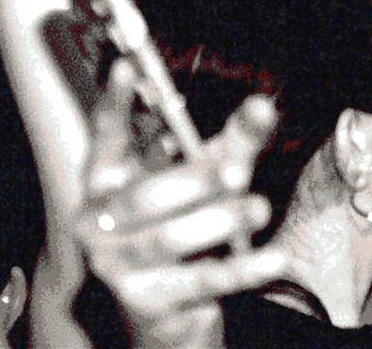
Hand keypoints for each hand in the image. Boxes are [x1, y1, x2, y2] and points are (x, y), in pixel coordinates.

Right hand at [75, 78, 283, 348]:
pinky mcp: (146, 303)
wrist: (170, 304)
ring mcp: (117, 265)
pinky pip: (197, 281)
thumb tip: (262, 106)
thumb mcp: (210, 172)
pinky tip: (272, 259)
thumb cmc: (185, 217)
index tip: (126, 67)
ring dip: (220, 222)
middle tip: (238, 172)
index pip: (106, 136)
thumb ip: (236, 138)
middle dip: (195, 181)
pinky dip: (238, 270)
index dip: (114, 104)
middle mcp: (99, 222)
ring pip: (169, 239)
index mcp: (108, 178)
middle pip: (145, 196)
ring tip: (260, 209)